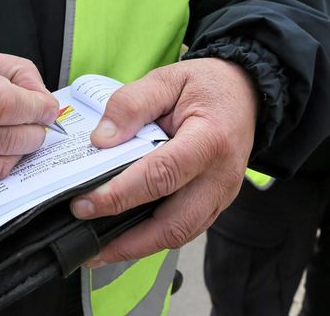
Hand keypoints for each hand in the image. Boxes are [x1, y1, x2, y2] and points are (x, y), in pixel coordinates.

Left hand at [70, 58, 256, 265]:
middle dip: (128, 241)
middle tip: (89, 244)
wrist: (244, 93)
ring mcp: (222, 195)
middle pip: (174, 224)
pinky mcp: (215, 204)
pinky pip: (184, 230)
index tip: (85, 204)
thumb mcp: (167, 79)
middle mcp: (220, 176)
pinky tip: (126, 238)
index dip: (120, 194)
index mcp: (209, 139)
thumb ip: (131, 104)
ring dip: (138, 248)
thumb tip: (101, 140)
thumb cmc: (207, 86)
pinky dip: (153, 239)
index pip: (161, 175)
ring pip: (180, 236)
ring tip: (101, 250)